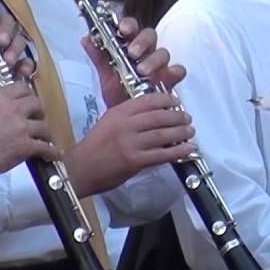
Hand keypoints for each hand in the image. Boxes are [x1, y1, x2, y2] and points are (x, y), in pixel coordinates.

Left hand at [0, 0, 35, 79]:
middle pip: (9, 25)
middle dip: (7, 30)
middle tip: (0, 41)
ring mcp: (5, 58)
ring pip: (19, 42)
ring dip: (16, 47)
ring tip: (7, 60)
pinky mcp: (13, 73)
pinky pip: (27, 64)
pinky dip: (26, 65)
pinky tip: (19, 71)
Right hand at [0, 82, 58, 182]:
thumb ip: (0, 108)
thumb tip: (13, 115)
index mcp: (0, 97)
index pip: (23, 88)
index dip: (28, 97)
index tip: (29, 105)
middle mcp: (13, 108)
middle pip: (38, 105)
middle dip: (39, 114)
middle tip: (36, 122)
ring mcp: (21, 127)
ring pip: (45, 127)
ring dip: (45, 135)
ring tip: (44, 141)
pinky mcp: (25, 145)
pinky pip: (46, 148)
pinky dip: (52, 153)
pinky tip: (55, 155)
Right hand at [63, 89, 196, 196]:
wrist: (79, 169)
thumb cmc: (95, 146)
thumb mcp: (109, 122)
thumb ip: (129, 116)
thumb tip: (154, 114)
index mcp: (119, 113)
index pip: (148, 101)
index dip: (166, 99)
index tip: (176, 101)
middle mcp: (126, 125)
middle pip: (159, 116)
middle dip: (177, 116)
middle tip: (187, 118)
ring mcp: (131, 143)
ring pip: (163, 134)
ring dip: (181, 133)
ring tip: (190, 132)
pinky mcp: (134, 161)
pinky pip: (162, 154)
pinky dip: (178, 151)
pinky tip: (188, 149)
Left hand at [82, 16, 186, 108]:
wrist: (125, 117)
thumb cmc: (117, 92)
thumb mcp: (105, 76)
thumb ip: (98, 57)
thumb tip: (86, 38)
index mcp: (129, 45)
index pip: (132, 28)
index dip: (129, 25)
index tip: (123, 29)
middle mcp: (146, 52)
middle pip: (150, 36)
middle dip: (142, 42)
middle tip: (133, 53)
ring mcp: (160, 65)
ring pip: (163, 52)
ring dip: (153, 59)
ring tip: (142, 71)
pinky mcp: (170, 79)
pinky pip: (178, 70)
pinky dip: (174, 71)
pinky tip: (166, 77)